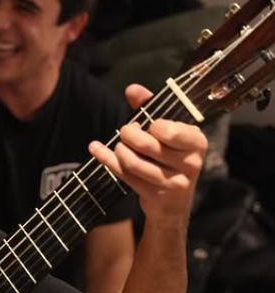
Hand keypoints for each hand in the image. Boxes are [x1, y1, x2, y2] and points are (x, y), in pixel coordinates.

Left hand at [89, 84, 206, 226]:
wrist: (173, 202)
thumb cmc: (171, 157)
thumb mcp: (168, 131)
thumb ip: (151, 107)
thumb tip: (132, 89)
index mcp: (197, 142)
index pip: (168, 130)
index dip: (152, 125)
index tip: (150, 125)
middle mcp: (189, 163)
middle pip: (147, 145)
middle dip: (128, 134)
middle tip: (125, 132)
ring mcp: (172, 182)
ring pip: (133, 162)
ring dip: (118, 150)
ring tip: (119, 146)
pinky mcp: (154, 195)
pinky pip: (124, 175)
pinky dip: (106, 159)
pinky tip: (95, 148)